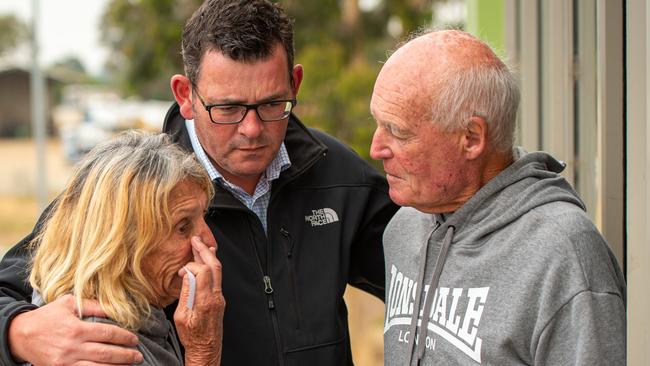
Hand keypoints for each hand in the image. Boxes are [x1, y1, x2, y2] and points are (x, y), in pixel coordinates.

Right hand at [8, 294, 142, 364]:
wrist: (20, 335)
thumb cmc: (47, 316)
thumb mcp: (68, 303)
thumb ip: (92, 305)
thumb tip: (114, 307)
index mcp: (76, 328)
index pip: (108, 334)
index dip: (124, 337)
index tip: (134, 340)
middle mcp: (72, 347)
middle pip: (106, 353)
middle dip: (125, 355)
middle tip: (138, 356)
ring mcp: (66, 362)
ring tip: (129, 365)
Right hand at [174, 236, 224, 365]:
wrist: (206, 350)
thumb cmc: (192, 337)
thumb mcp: (181, 317)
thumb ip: (185, 293)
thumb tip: (186, 275)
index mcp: (205, 301)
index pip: (203, 271)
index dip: (192, 265)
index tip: (182, 269)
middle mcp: (216, 297)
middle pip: (215, 267)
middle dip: (204, 251)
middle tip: (196, 240)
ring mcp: (220, 298)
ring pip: (218, 271)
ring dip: (209, 256)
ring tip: (202, 245)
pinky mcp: (219, 300)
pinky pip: (217, 278)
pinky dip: (211, 266)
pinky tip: (206, 261)